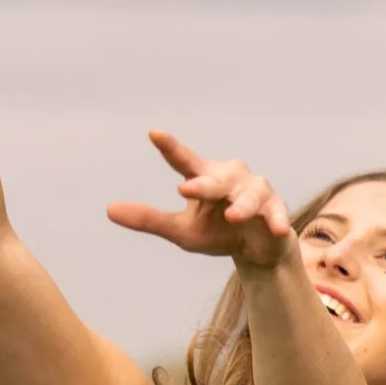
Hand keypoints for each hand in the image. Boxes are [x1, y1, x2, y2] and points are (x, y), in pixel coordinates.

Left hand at [107, 132, 295, 268]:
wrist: (256, 251)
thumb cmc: (217, 232)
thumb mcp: (180, 231)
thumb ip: (149, 220)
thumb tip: (108, 209)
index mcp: (204, 178)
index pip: (184, 161)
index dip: (170, 147)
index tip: (154, 133)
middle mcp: (230, 178)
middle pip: (215, 178)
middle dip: (204, 184)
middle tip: (185, 189)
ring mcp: (255, 191)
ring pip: (249, 193)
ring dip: (242, 203)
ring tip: (233, 215)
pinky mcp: (275, 209)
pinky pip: (276, 212)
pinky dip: (277, 219)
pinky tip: (277, 230)